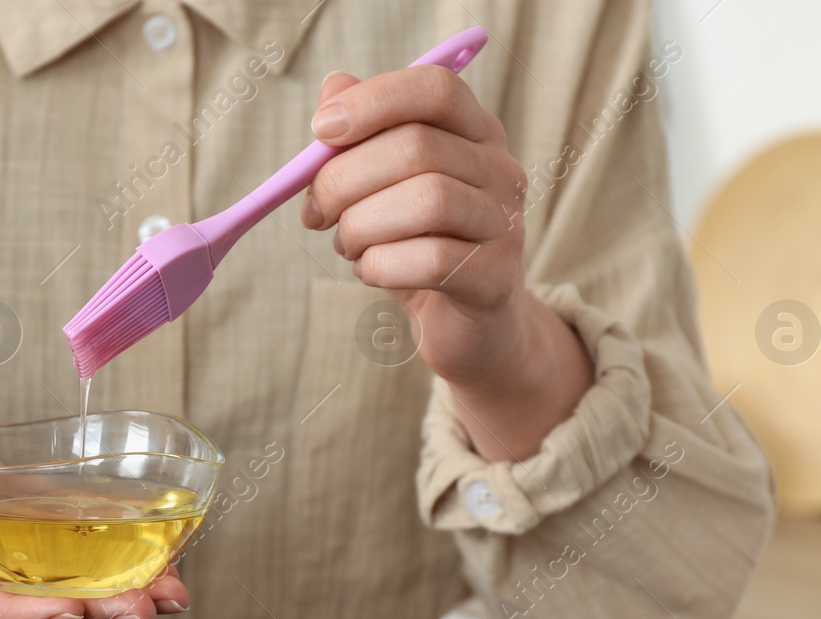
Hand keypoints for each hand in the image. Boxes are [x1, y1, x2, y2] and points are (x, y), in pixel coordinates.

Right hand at [0, 398, 189, 618]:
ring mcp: (8, 564)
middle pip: (34, 607)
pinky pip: (78, 563)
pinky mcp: (34, 544)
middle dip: (93, 612)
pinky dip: (122, 567)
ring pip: (65, 591)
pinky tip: (165, 570)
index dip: (22, 613)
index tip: (68, 611)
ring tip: (170, 595)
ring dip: (119, 596)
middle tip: (143, 609)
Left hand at [300, 67, 592, 460]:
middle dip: (345, 178)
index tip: (321, 130)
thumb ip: (361, 137)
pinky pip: (430, 260)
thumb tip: (333, 90)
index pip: (435, 89)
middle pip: (417, 146)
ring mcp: (504, 225)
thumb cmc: (417, 246)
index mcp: (475, 134)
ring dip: (362, 225)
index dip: (374, 100)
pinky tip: (370, 270)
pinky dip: (380, 265)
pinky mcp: (495, 280)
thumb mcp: (385, 188)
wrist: (467, 328)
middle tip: (316, 210)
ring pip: (427, 200)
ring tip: (347, 244)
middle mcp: (500, 171)